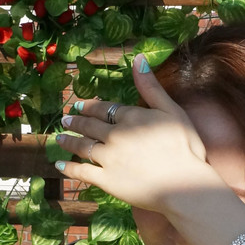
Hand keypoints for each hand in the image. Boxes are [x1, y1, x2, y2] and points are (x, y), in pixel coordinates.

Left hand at [56, 54, 214, 211]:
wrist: (184, 185)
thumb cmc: (185, 147)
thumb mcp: (172, 110)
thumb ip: (151, 87)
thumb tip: (138, 58)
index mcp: (131, 117)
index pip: (105, 109)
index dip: (90, 106)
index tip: (78, 104)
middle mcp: (115, 135)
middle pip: (90, 126)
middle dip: (76, 122)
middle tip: (65, 119)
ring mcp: (108, 159)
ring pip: (83, 146)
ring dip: (69, 141)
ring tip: (59, 138)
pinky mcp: (106, 181)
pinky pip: (83, 172)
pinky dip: (69, 169)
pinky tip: (59, 166)